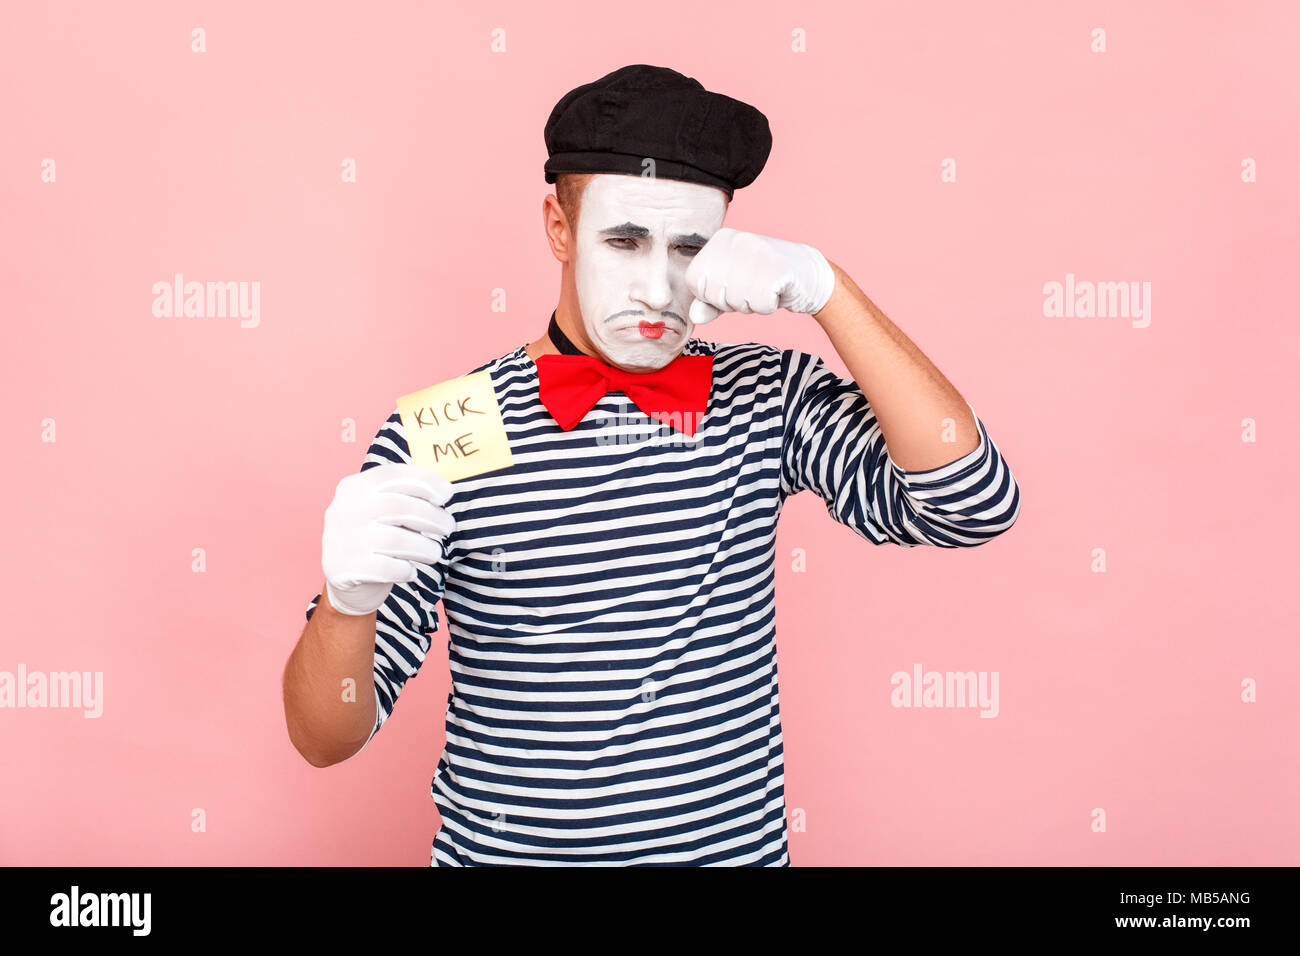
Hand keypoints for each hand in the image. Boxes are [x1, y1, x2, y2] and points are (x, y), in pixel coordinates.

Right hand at [321, 463, 454, 615]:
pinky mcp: (344, 568)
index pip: (392, 475)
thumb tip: (443, 493)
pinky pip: (387, 568)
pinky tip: (410, 571)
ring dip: (425, 547)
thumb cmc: (374, 536)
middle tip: (448, 527)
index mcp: (356, 487)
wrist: (342, 578)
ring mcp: (343, 539)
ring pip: (396, 540)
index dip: (425, 481)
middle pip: (399, 507)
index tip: (447, 494)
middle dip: (433, 517)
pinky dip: (406, 570)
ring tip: (434, 553)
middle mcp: (345, 509)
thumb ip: (405, 498)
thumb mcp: (381, 509)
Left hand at [685, 227, 835, 324]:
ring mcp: (757, 252)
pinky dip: (767, 306)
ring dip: (751, 304)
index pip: (694, 280)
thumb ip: (709, 300)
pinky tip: (776, 291)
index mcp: (720, 240)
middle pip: (714, 293)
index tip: (732, 286)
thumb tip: (694, 316)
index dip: (711, 295)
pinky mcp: (777, 268)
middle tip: (752, 287)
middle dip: (732, 302)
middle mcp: (736, 241)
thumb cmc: (763, 280)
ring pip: (736, 300)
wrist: (806, 273)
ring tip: (764, 287)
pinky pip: (759, 304)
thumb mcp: (730, 287)